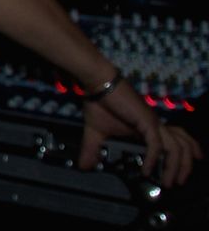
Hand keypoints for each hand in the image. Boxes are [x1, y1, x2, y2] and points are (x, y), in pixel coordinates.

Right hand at [80, 83, 200, 188]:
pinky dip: (153, 159)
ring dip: (176, 167)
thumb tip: (83, 166)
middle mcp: (156, 126)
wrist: (98, 84)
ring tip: (168, 182)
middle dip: (184, 167)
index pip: (173, 144)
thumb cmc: (99, 104)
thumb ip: (92, 149)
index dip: (177, 161)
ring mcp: (153, 123)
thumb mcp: (96, 132)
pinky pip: (156, 145)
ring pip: (176, 148)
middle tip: (177, 183)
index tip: (170, 177)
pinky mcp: (147, 122)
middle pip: (183, 147)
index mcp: (149, 128)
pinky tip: (147, 171)